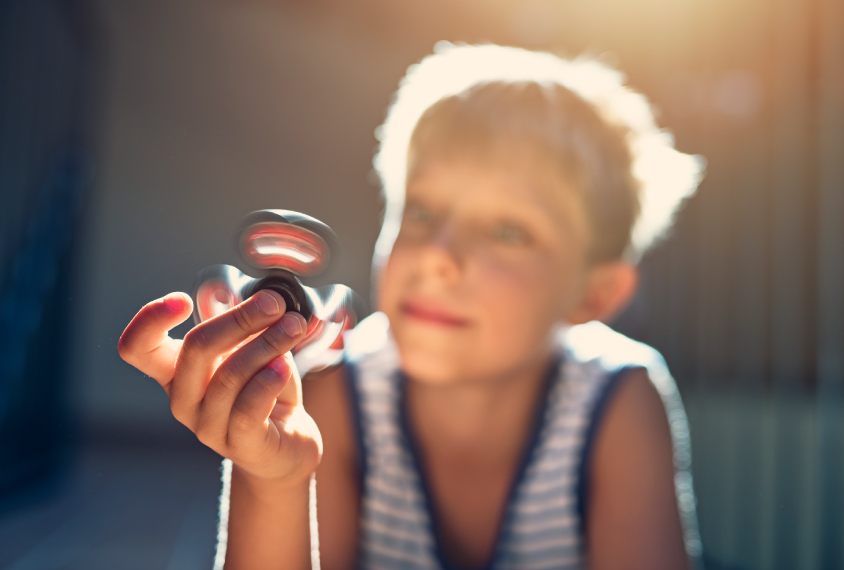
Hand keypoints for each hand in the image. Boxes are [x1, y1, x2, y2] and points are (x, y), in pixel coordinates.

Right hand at [117, 290, 322, 485]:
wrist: (288, 442)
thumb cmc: (263, 389)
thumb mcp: (250, 349)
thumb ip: (246, 327)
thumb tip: (264, 299)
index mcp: (175, 371)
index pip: (136, 348)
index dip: (148, 321)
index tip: (183, 300)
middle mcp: (183, 399)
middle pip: (196, 349)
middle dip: (240, 318)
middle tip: (274, 304)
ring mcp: (207, 426)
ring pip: (228, 375)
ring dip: (267, 343)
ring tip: (293, 327)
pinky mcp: (240, 445)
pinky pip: (248, 409)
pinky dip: (268, 380)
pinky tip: (284, 365)